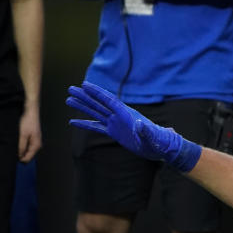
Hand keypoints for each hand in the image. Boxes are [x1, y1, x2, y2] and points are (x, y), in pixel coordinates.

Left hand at [18, 104, 41, 161]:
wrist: (31, 113)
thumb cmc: (28, 122)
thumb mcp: (22, 135)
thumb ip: (21, 147)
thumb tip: (19, 156)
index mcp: (36, 146)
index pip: (28, 158)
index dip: (20, 160)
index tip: (13, 159)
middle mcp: (38, 145)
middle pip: (29, 156)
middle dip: (21, 155)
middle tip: (13, 152)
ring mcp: (36, 142)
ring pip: (28, 151)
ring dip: (22, 151)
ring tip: (16, 147)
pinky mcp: (34, 139)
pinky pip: (28, 147)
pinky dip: (23, 147)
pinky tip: (19, 144)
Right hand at [66, 81, 200, 171]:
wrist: (162, 148)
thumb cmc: (160, 141)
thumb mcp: (153, 137)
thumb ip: (146, 131)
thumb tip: (140, 124)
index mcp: (128, 114)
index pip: (109, 100)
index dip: (97, 92)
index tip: (84, 85)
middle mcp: (120, 116)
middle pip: (99, 104)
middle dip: (85, 97)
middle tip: (70, 89)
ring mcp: (116, 124)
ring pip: (96, 113)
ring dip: (83, 107)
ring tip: (69, 100)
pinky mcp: (115, 133)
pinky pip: (97, 127)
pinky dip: (86, 124)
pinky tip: (73, 122)